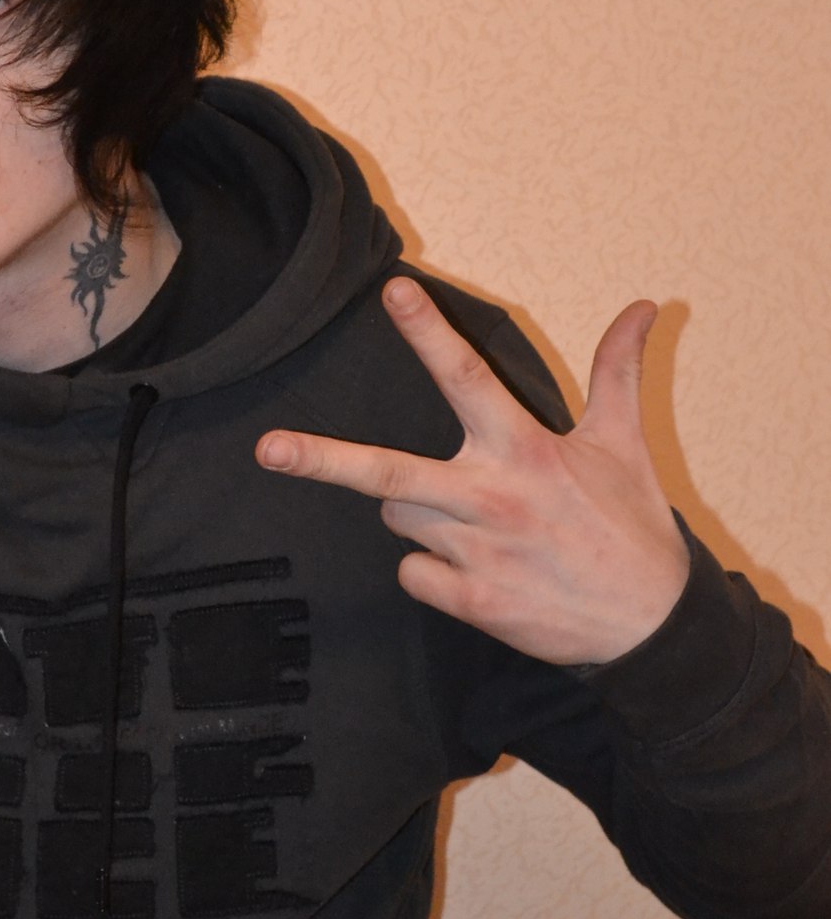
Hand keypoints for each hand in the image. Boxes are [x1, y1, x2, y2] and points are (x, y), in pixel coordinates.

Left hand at [255, 276, 690, 665]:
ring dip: (417, 514)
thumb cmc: (631, 527)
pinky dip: (429, 570)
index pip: (468, 377)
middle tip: (267, 450)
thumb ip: (618, 371)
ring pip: (398, 518)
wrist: (651, 627)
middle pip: (387, 473)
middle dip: (322, 459)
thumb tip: (644, 304)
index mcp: (526, 450)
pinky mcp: (470, 600)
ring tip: (474, 522)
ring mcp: (475, 552)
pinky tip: (474, 570)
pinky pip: (411, 573)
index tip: (392, 291)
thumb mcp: (624, 444)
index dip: (428, 331)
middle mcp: (491, 497)